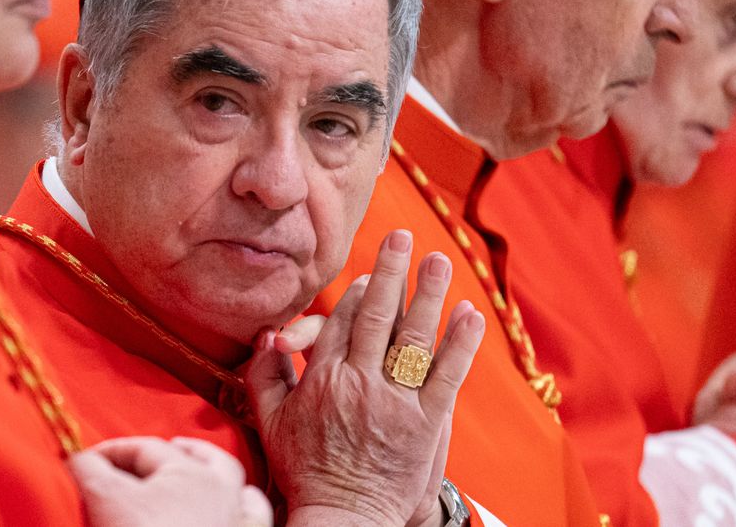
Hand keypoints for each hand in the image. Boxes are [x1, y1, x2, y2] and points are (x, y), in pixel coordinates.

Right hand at [68, 436, 271, 526]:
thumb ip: (90, 471)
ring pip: (233, 483)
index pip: (142, 448)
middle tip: (141, 458)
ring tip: (190, 466)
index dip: (109, 452)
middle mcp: (222, 490)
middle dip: (166, 454)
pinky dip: (245, 506)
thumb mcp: (109, 502)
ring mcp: (238, 519)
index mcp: (190, 472)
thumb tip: (77, 456)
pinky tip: (238, 506)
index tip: (82, 463)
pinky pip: (255, 517)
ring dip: (210, 471)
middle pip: (195, 458)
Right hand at [244, 230, 484, 525]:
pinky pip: (446, 375)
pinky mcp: (425, 424)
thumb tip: (266, 335)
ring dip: (428, 294)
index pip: (343, 321)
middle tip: (404, 237)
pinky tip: (470, 315)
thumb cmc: (305, 472)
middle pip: (378, 315)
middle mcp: (358, 382)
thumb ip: (265, 376)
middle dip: (391, 272)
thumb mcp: (271, 423)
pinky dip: (460, 343)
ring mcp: (394, 402)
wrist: (342, 518)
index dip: (359, 293)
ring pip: (414, 337)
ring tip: (439, 260)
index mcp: (322, 379)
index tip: (370, 274)